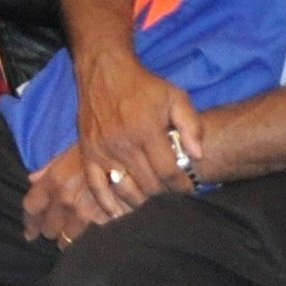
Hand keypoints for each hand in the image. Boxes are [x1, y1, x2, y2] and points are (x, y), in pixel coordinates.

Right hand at [31, 45, 198, 241]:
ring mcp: (103, 151)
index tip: (189, 190)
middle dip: (164, 196)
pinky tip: (118, 214)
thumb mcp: (175, 96)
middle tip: (172, 199)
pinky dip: (107, 204)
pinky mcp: (88, 153)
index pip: (169, 172)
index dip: (182, 186)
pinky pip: (96, 186)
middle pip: (148, 186)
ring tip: (152, 206)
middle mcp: (124, 145)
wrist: (104, 70)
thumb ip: (190, 124)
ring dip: (141, 203)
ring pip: (125, 190)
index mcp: (147, 131)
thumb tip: (198, 155)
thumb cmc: (143, 86)